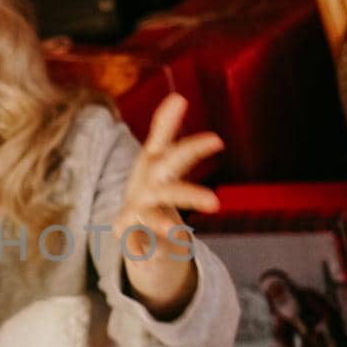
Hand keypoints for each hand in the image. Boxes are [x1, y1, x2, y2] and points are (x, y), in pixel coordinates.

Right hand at [112, 93, 222, 255]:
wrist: (128, 223)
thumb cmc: (151, 184)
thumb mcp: (158, 157)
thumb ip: (163, 128)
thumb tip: (177, 96)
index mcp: (154, 166)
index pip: (174, 154)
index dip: (193, 149)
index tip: (218, 141)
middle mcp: (144, 187)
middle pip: (168, 189)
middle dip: (188, 193)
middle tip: (215, 203)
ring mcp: (136, 211)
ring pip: (152, 218)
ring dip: (163, 224)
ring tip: (180, 234)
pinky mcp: (131, 236)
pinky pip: (139, 243)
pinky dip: (144, 247)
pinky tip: (149, 251)